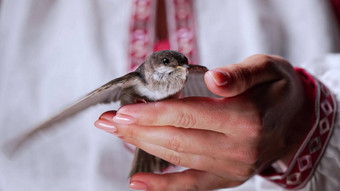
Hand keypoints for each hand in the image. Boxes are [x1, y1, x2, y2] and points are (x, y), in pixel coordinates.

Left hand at [95, 54, 313, 189]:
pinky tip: (139, 182)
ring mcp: (233, 167)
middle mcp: (239, 147)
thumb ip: (240, 74)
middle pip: (176, 138)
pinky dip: (164, 186)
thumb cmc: (277, 90)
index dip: (152, 114)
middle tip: (109, 122)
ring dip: (143, 147)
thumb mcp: (266, 69)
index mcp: (246, 116)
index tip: (124, 112)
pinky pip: (192, 185)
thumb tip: (214, 79)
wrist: (296, 119)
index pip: (187, 115)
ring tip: (118, 135)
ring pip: (178, 158)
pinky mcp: (228, 178)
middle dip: (138, 130)